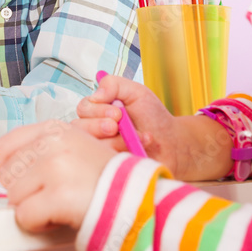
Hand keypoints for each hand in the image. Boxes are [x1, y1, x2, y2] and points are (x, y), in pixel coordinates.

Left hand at [0, 120, 118, 231]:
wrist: (137, 199)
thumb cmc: (106, 179)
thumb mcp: (75, 148)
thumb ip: (42, 152)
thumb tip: (6, 171)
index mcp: (54, 129)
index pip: (5, 146)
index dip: (8, 170)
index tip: (22, 183)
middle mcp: (52, 142)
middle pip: (7, 174)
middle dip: (23, 192)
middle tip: (48, 198)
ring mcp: (54, 167)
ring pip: (14, 197)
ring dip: (32, 209)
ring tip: (58, 206)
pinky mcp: (58, 195)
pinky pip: (25, 216)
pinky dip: (38, 225)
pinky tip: (59, 218)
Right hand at [76, 74, 229, 180]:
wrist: (173, 143)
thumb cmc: (154, 117)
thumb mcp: (136, 92)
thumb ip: (114, 84)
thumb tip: (95, 94)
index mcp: (98, 110)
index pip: (83, 108)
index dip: (96, 110)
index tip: (118, 113)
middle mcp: (95, 129)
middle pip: (78, 128)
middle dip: (97, 125)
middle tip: (116, 126)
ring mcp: (101, 149)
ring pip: (90, 146)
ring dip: (112, 141)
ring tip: (134, 139)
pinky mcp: (109, 165)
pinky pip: (102, 163)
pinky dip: (120, 154)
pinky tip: (136, 150)